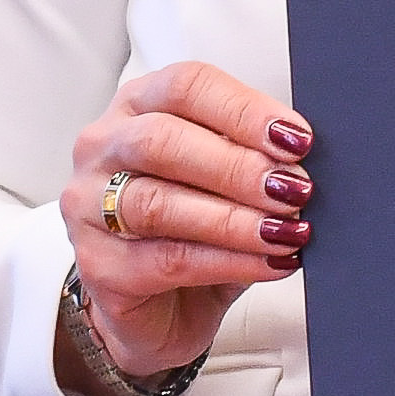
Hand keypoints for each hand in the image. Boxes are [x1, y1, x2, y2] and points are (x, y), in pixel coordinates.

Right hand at [57, 62, 305, 388]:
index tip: (297, 139)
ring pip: (160, 205)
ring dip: (234, 219)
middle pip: (163, 141)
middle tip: (295, 189)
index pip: (186, 87)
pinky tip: (269, 262)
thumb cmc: (193, 229)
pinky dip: (228, 261)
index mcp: (137, 106)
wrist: (157, 308)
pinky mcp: (99, 267)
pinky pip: (167, 260)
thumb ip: (254, 158)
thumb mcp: (226, 181)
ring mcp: (89, 208)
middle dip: (238, 166)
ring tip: (286, 230)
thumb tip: (306, 157)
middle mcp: (103, 147)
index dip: (244, 110)